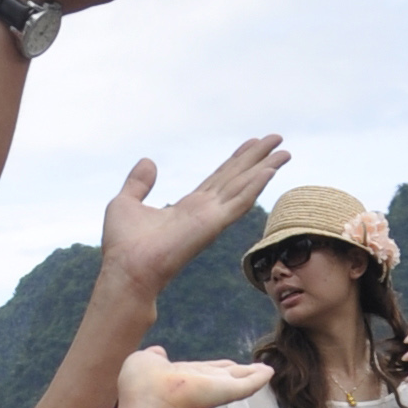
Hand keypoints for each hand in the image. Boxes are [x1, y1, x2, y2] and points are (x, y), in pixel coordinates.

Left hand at [96, 137, 289, 295]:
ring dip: (264, 168)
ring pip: (244, 186)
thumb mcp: (126, 202)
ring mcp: (211, 218)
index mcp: (188, 207)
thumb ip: (139, 183)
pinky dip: (255, 186)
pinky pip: (239, 202)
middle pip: (237, 178)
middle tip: (278, 139)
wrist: (125, 269)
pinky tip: (269, 171)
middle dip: (257, 158)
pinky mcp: (212, 225)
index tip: (253, 143)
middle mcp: (204, 211)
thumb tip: (149, 161)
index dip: (237, 160)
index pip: (219, 179)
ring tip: (283, 152)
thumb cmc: (123, 245)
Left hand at [116, 345, 269, 407]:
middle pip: (225, 376)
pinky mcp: (227, 391)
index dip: (215, 368)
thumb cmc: (141, 383)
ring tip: (267, 370)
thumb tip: (159, 351)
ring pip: (238, 379)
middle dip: (238, 372)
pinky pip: (247, 384)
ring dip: (253, 374)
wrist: (148, 399)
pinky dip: (259, 378)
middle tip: (254, 369)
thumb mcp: (144, 361)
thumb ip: (153, 357)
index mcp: (181, 377)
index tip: (226, 365)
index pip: (203, 372)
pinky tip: (270, 372)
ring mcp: (214, 388)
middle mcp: (200, 384)